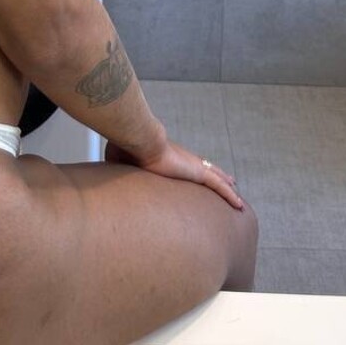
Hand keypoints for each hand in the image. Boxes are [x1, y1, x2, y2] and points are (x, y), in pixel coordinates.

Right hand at [105, 136, 244, 209]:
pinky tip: (239, 204)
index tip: (199, 173)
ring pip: (217, 179)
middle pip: (206, 169)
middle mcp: (183, 160)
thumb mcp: (121, 163)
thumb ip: (120, 171)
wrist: (137, 140)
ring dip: (227, 188)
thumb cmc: (127, 148)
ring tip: (237, 198)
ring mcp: (192, 165)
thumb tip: (106, 176)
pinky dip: (230, 195)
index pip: (184, 165)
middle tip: (228, 182)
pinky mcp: (198, 173)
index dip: (194, 169)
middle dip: (217, 176)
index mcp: (167, 158)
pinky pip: (220, 186)